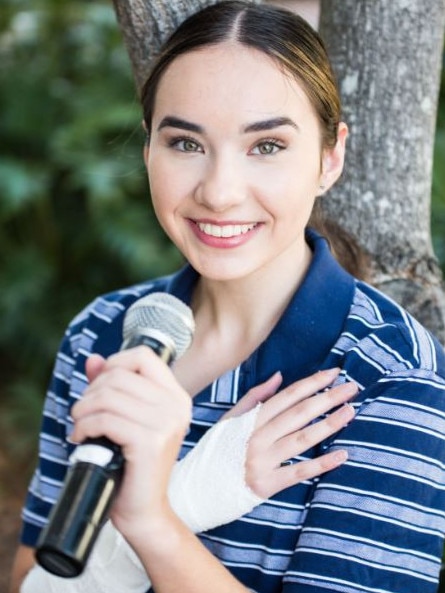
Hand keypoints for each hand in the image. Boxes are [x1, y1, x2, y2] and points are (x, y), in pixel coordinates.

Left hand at [70, 347, 191, 534]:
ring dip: (82, 411)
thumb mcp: (126, 418)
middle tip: (82, 414)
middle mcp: (177, 406)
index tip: (100, 387)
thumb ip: (112, 386)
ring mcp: (166, 424)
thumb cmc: (133, 464)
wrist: (144, 510)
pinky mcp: (150, 443)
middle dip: (91, 392)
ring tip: (80, 426)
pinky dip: (84, 427)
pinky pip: (105, 420)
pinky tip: (82, 438)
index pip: (144, 356)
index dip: (115, 364)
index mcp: (176, 396)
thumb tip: (93, 359)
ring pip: (108, 397)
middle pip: (120, 375)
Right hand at [227, 368, 355, 498]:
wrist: (197, 487)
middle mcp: (257, 438)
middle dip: (327, 398)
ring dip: (329, 424)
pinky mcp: (267, 485)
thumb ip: (255, 397)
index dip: (311, 384)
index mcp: (250, 420)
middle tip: (351, 387)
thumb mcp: (229, 419)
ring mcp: (263, 461)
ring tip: (350, 411)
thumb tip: (279, 376)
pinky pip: (299, 472)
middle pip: (299, 414)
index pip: (287, 397)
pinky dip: (322, 464)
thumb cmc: (216, 450)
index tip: (333, 373)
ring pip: (302, 439)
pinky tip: (342, 454)